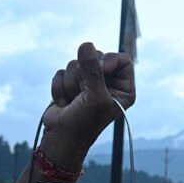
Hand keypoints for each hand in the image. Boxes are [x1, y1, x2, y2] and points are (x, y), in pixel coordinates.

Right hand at [39, 42, 135, 168]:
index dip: (109, 60)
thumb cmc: (84, 123)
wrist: (61, 138)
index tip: (100, 68)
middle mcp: (108, 84)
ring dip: (71, 83)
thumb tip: (87, 45)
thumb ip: (93, 70)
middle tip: (83, 93)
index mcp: (123, 88)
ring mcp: (88, 82)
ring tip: (74, 100)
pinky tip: (64, 102)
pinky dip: (60, 86)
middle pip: (97, 57)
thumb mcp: (95, 97)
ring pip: (76, 63)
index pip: (123, 59)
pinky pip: (62, 71)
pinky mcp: (70, 83)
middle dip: (84, 74)